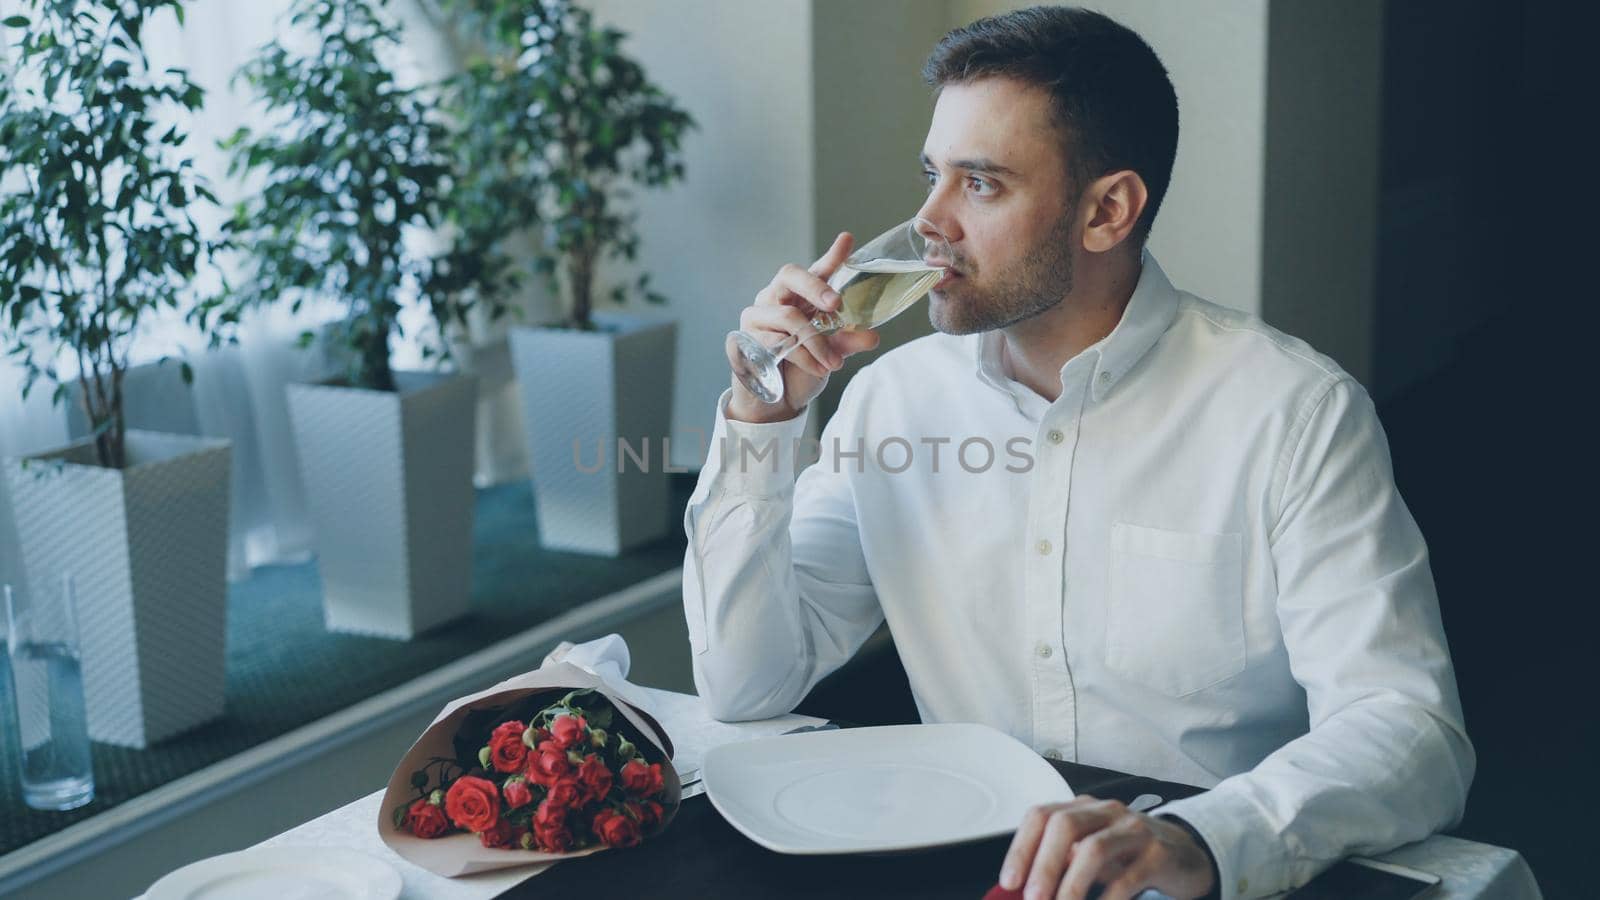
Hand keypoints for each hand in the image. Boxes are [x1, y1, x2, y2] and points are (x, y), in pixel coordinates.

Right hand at [725, 232, 881, 422]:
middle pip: (790, 275)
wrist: (774, 404)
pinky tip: (817, 369)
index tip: (847, 240)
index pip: (817, 270)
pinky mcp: (744, 338)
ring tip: (834, 363)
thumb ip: (848, 341)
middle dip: (816, 287)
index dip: (832, 255)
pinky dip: (802, 357)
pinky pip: (776, 342)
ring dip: (816, 342)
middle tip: (836, 304)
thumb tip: (873, 336)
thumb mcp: (831, 354)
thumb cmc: (801, 370)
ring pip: (788, 316)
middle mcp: (775, 298)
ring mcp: (757, 316)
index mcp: (800, 296)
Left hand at [998, 797, 1216, 899]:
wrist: (1186, 856)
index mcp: (1083, 809)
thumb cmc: (1130, 856)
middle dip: (1043, 864)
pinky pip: (1127, 877)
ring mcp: (1134, 830)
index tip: (1009, 882)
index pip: (1041, 816)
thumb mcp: (1092, 856)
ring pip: (1094, 848)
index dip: (1020, 848)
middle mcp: (1106, 812)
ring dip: (1071, 884)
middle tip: (1032, 898)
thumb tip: (1024, 890)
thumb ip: (1062, 865)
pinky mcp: (1159, 854)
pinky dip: (1106, 899)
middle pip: (1064, 826)